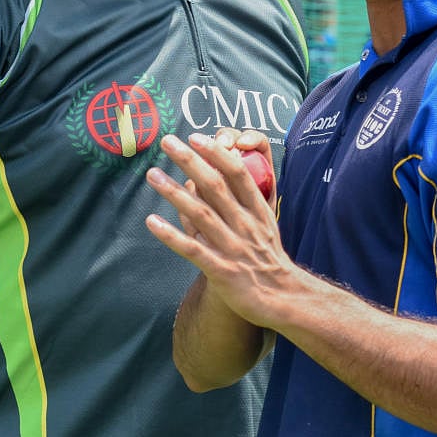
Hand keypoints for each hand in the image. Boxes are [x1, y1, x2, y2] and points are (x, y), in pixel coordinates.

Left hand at [145, 132, 293, 328]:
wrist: (284, 299)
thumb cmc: (268, 259)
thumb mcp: (264, 225)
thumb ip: (243, 202)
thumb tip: (218, 177)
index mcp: (257, 211)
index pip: (238, 174)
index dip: (216, 153)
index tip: (197, 137)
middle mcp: (245, 225)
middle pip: (215, 186)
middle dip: (190, 161)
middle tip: (168, 142)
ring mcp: (233, 247)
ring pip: (200, 214)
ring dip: (174, 192)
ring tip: (152, 174)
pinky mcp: (221, 271)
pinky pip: (193, 249)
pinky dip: (172, 235)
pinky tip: (152, 221)